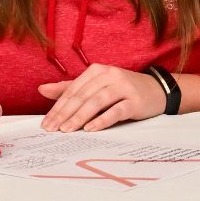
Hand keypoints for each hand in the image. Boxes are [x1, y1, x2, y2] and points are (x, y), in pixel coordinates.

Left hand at [37, 63, 164, 131]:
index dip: (57, 107)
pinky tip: (90, 128)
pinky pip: (116, 110)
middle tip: (52, 129)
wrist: (157, 91)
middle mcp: (110, 75)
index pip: (72, 90)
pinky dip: (102, 119)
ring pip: (97, 102)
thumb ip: (70, 88)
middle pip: (82, 95)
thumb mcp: (97, 86)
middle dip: (64, 114)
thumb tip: (42, 89)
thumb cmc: (122, 90)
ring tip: (67, 130)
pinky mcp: (135, 100)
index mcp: (97, 70)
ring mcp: (123, 86)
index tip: (46, 123)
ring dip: (80, 117)